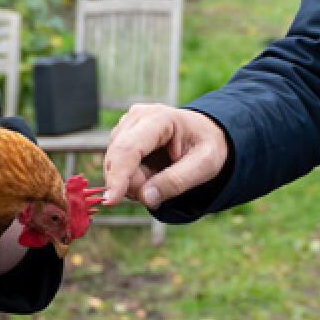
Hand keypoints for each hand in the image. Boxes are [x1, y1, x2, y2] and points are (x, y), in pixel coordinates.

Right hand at [100, 103, 230, 208]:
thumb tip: (145, 197)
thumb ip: (176, 181)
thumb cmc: (207, 145)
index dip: (118, 176)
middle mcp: (137, 117)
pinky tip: (151, 173)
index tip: (111, 201)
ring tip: (161, 175)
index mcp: (160, 118)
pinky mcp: (122, 136)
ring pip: (114, 165)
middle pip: (118, 159)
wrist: (206, 134)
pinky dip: (131, 178)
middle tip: (161, 189)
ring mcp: (127, 125)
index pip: (129, 148)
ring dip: (134, 181)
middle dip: (134, 183)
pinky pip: (117, 166)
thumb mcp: (204, 165)